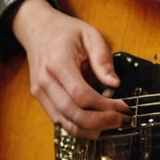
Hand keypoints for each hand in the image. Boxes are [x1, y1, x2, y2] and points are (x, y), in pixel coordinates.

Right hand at [10, 0, 129, 139]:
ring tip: (110, 125)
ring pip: (64, 122)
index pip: (81, 94)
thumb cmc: (64, 32)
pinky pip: (59, 119)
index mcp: (58, 62)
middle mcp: (45, 80)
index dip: (103, 106)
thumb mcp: (90, 35)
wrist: (37, 30)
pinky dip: (77, 126)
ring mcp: (40, 91)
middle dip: (99, 122)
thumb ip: (102, 59)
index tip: (122, 107)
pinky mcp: (40, 98)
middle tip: (120, 120)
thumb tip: (114, 83)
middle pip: (72, 113)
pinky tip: (94, 124)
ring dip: (89, 129)